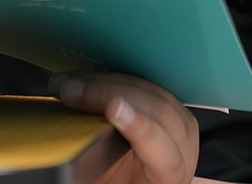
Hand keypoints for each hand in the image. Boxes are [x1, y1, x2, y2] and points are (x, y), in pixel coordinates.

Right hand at [50, 72, 198, 183]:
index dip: (139, 126)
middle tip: (68, 91)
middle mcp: (183, 146)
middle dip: (105, 93)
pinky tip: (85, 80)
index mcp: (170, 175)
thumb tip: (69, 150)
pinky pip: (142, 83)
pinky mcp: (169, 104)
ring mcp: (179, 122)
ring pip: (147, 89)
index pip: (162, 150)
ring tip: (69, 84)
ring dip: (103, 81)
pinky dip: (111, 78)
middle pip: (154, 110)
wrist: (137, 181)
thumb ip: (95, 168)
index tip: (112, 107)